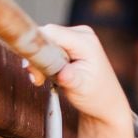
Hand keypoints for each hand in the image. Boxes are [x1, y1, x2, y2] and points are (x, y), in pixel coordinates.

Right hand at [24, 23, 134, 137]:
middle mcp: (82, 33)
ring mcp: (77, 36)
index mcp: (86, 41)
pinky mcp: (72, 43)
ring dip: (42, 59)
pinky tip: (51, 73)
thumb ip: (65, 76)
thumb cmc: (96, 98)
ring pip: (47, 41)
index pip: (51, 33)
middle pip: (47, 35)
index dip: (37, 47)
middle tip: (38, 79)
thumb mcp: (80, 88)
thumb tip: (57, 71)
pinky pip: (51, 45)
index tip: (30, 67)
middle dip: (38, 56)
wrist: (107, 104)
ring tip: (44, 79)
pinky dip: (47, 59)